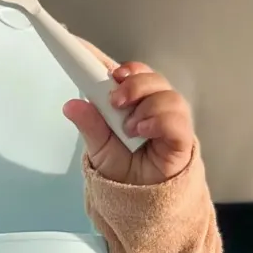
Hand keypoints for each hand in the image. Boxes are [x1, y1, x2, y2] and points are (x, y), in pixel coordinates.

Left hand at [64, 62, 195, 185]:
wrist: (140, 202)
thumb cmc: (124, 169)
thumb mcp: (99, 148)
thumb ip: (90, 125)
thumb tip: (71, 105)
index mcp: (129, 101)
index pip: (123, 72)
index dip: (109, 60)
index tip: (86, 51)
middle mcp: (151, 104)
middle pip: (149, 76)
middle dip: (132, 83)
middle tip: (115, 101)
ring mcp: (168, 118)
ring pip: (166, 93)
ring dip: (144, 105)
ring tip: (129, 128)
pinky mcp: (182, 135)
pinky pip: (177, 117)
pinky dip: (158, 119)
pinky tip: (143, 131)